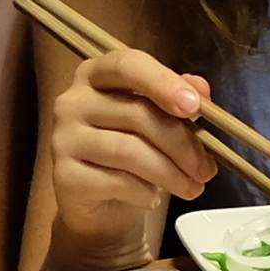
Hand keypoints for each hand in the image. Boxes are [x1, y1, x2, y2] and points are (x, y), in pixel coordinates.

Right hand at [47, 41, 215, 264]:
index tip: (195, 107)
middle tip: (206, 170)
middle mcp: (73, 101)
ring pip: (129, 151)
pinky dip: (145, 192)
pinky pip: (116, 181)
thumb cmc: (130, 152)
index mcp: (96, 74)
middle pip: (136, 113)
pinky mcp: (64, 175)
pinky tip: (153, 197)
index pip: (127, 65)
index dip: (163, 82)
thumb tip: (201, 89)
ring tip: (191, 188)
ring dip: (170, 173)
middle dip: (181, 144)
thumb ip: (177, 100)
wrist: (99, 205)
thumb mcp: (157, 121)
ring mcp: (63, 138)